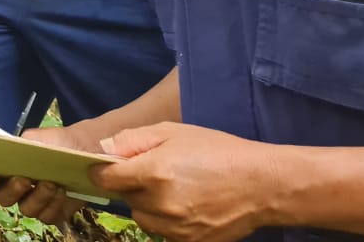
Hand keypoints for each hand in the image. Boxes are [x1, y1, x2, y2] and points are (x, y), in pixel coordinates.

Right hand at [0, 124, 99, 226]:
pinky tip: (63, 192)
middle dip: (14, 190)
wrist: (85, 150)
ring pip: (26, 209)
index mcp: (5, 168)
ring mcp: (34, 202)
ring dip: (39, 197)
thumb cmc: (56, 142)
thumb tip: (11, 152)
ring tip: (53, 184)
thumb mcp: (36, 138)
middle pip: (3, 198)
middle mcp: (15, 188)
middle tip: (26, 179)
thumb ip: (21, 144)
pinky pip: (47, 217)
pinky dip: (55, 205)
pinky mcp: (52, 212)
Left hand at [90, 122, 275, 241]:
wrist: (262, 184)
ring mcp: (176, 228)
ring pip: (142, 218)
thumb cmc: (217, 150)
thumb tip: (106, 149)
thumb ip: (134, 139)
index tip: (103, 168)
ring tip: (171, 189)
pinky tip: (185, 205)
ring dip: (147, 205)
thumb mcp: (173, 131)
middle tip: (153, 172)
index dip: (101, 171)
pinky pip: (163, 232)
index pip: (107, 179)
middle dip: (131, 184)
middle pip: (125, 197)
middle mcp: (161, 204)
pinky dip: (166, 220)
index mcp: (154, 172)